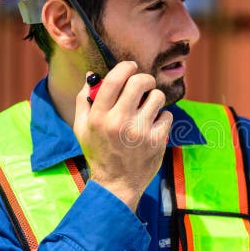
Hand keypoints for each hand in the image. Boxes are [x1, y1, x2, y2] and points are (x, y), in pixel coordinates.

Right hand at [74, 61, 172, 210]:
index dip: (125, 67)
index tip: (130, 66)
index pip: (114, 80)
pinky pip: (167, 115)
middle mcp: (119, 122)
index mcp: (99, 117)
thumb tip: (92, 75)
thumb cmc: (99, 152)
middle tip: (144, 84)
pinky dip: (162, 118)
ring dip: (154, 98)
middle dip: (145, 79)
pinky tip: (153, 127)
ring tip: (148, 108)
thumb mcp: (82, 128)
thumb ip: (85, 100)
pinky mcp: (156, 140)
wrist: (116, 184)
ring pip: (157, 97)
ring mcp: (139, 132)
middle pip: (140, 82)